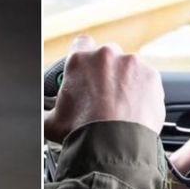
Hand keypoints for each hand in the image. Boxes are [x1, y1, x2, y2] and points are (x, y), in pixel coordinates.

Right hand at [44, 36, 164, 142]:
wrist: (114, 144)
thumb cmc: (83, 132)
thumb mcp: (51, 122)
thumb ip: (44, 112)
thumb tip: (38, 116)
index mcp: (79, 61)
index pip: (81, 44)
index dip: (84, 56)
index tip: (86, 70)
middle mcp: (106, 56)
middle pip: (107, 57)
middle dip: (107, 73)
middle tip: (104, 96)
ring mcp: (132, 64)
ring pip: (129, 68)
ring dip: (126, 82)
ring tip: (121, 107)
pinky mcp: (151, 76)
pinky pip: (147, 80)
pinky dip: (144, 92)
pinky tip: (136, 110)